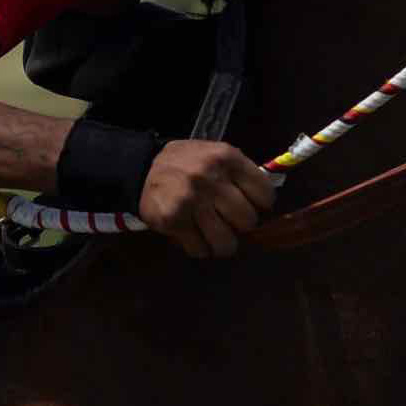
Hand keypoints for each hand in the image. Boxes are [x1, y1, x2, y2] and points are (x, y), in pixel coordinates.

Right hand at [138, 141, 276, 258]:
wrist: (141, 168)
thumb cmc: (187, 164)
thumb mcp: (216, 155)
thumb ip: (240, 175)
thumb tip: (264, 206)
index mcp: (227, 158)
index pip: (264, 194)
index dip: (260, 205)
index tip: (250, 206)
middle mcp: (211, 178)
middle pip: (247, 221)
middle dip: (240, 226)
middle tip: (228, 221)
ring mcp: (192, 200)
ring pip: (226, 242)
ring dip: (221, 244)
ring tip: (213, 236)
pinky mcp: (174, 220)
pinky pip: (200, 249)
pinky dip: (199, 248)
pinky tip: (193, 236)